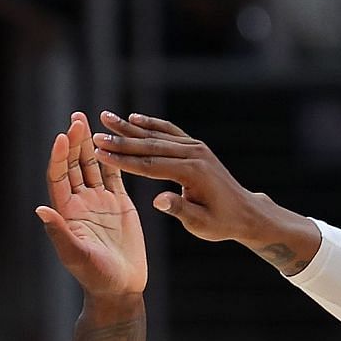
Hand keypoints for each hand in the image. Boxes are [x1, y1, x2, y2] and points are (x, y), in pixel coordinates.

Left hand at [37, 112, 146, 296]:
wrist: (119, 288)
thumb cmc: (95, 277)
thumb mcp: (75, 255)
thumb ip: (59, 232)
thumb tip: (40, 210)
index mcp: (66, 213)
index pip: (58, 177)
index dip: (58, 157)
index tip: (62, 137)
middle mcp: (80, 204)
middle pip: (73, 165)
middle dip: (73, 142)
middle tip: (77, 118)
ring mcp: (99, 202)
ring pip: (91, 166)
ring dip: (89, 144)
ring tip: (87, 120)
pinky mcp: (119, 204)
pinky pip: (113, 175)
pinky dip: (112, 157)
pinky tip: (113, 139)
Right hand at [93, 111, 267, 243]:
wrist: (244, 211)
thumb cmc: (221, 222)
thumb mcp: (200, 223)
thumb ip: (179, 209)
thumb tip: (157, 200)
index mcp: (193, 173)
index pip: (150, 165)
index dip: (123, 160)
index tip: (100, 154)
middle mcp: (194, 154)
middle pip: (150, 145)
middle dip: (120, 140)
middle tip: (95, 135)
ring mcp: (195, 147)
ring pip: (157, 134)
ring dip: (130, 127)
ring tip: (106, 118)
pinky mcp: (195, 146)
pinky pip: (169, 131)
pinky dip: (150, 124)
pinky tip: (133, 119)